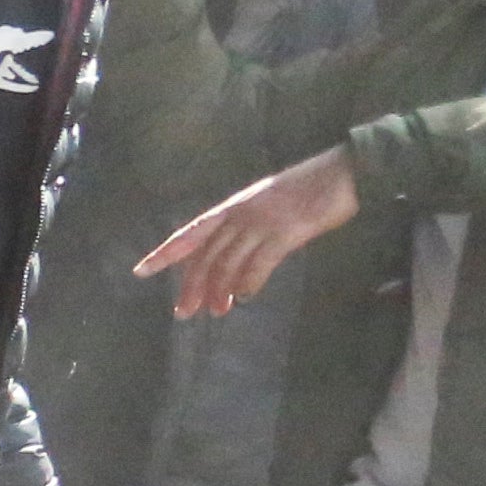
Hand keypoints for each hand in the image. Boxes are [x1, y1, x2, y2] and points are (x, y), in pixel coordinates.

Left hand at [142, 148, 356, 318]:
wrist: (343, 172)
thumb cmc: (306, 189)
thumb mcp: (265, 203)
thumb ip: (244, 227)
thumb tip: (228, 261)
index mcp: (233, 206)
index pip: (191, 233)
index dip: (165, 253)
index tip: (141, 271)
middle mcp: (241, 214)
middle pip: (206, 255)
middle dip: (192, 286)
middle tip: (185, 312)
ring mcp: (263, 222)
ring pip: (228, 263)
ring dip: (220, 291)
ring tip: (217, 311)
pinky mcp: (286, 233)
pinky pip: (258, 264)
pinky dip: (249, 283)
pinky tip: (246, 296)